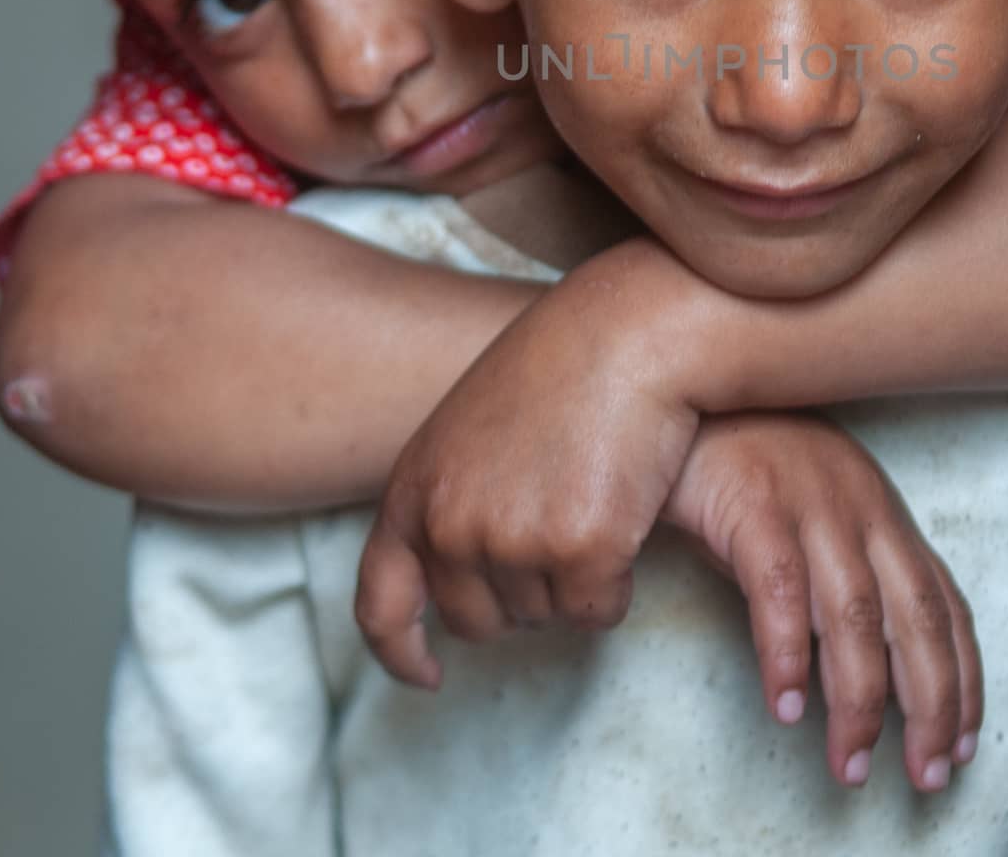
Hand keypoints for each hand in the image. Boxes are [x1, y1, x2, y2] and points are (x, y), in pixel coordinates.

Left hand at [355, 259, 700, 686]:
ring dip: (573, 580)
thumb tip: (453, 572)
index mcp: (413, 488)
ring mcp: (512, 541)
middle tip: (561, 529)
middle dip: (520, 595)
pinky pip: (597, 611)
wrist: (628, 332)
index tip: (428, 673)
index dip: (400, 650)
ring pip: (543, 617)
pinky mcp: (579, 550)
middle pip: (477, 622)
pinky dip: (616, 582)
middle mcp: (450, 524)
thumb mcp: (470, 425)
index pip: (379, 602)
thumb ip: (449, 495)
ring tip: (594, 498)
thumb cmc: (561, 364)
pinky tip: (625, 518)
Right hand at [663, 412, 982, 794]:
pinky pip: (780, 589)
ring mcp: (810, 499)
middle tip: (925, 777)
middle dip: (930, 706)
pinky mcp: (753, 500)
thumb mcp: (810, 518)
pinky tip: (786, 705)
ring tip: (850, 763)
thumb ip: (840, 578)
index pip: (944, 605)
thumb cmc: (740, 464)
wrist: (677, 390)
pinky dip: (786, 653)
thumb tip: (857, 668)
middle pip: (916, 618)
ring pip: (855, 614)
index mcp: (882, 511)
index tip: (962, 746)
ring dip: (860, 699)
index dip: (962, 680)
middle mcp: (861, 504)